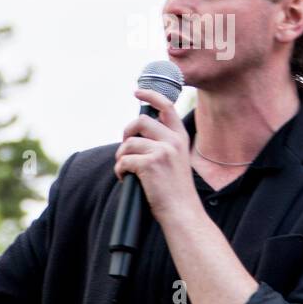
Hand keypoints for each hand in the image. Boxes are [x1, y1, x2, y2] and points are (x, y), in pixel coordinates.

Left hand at [113, 88, 198, 223]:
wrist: (183, 212)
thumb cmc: (175, 190)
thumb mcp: (176, 160)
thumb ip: (163, 144)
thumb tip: (137, 134)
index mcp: (180, 138)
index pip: (166, 106)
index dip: (150, 95)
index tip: (137, 91)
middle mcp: (173, 141)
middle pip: (140, 121)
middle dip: (126, 133)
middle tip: (125, 146)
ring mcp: (162, 151)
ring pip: (128, 143)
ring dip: (121, 157)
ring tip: (126, 170)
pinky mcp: (150, 164)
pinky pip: (123, 160)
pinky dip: (120, 171)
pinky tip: (127, 179)